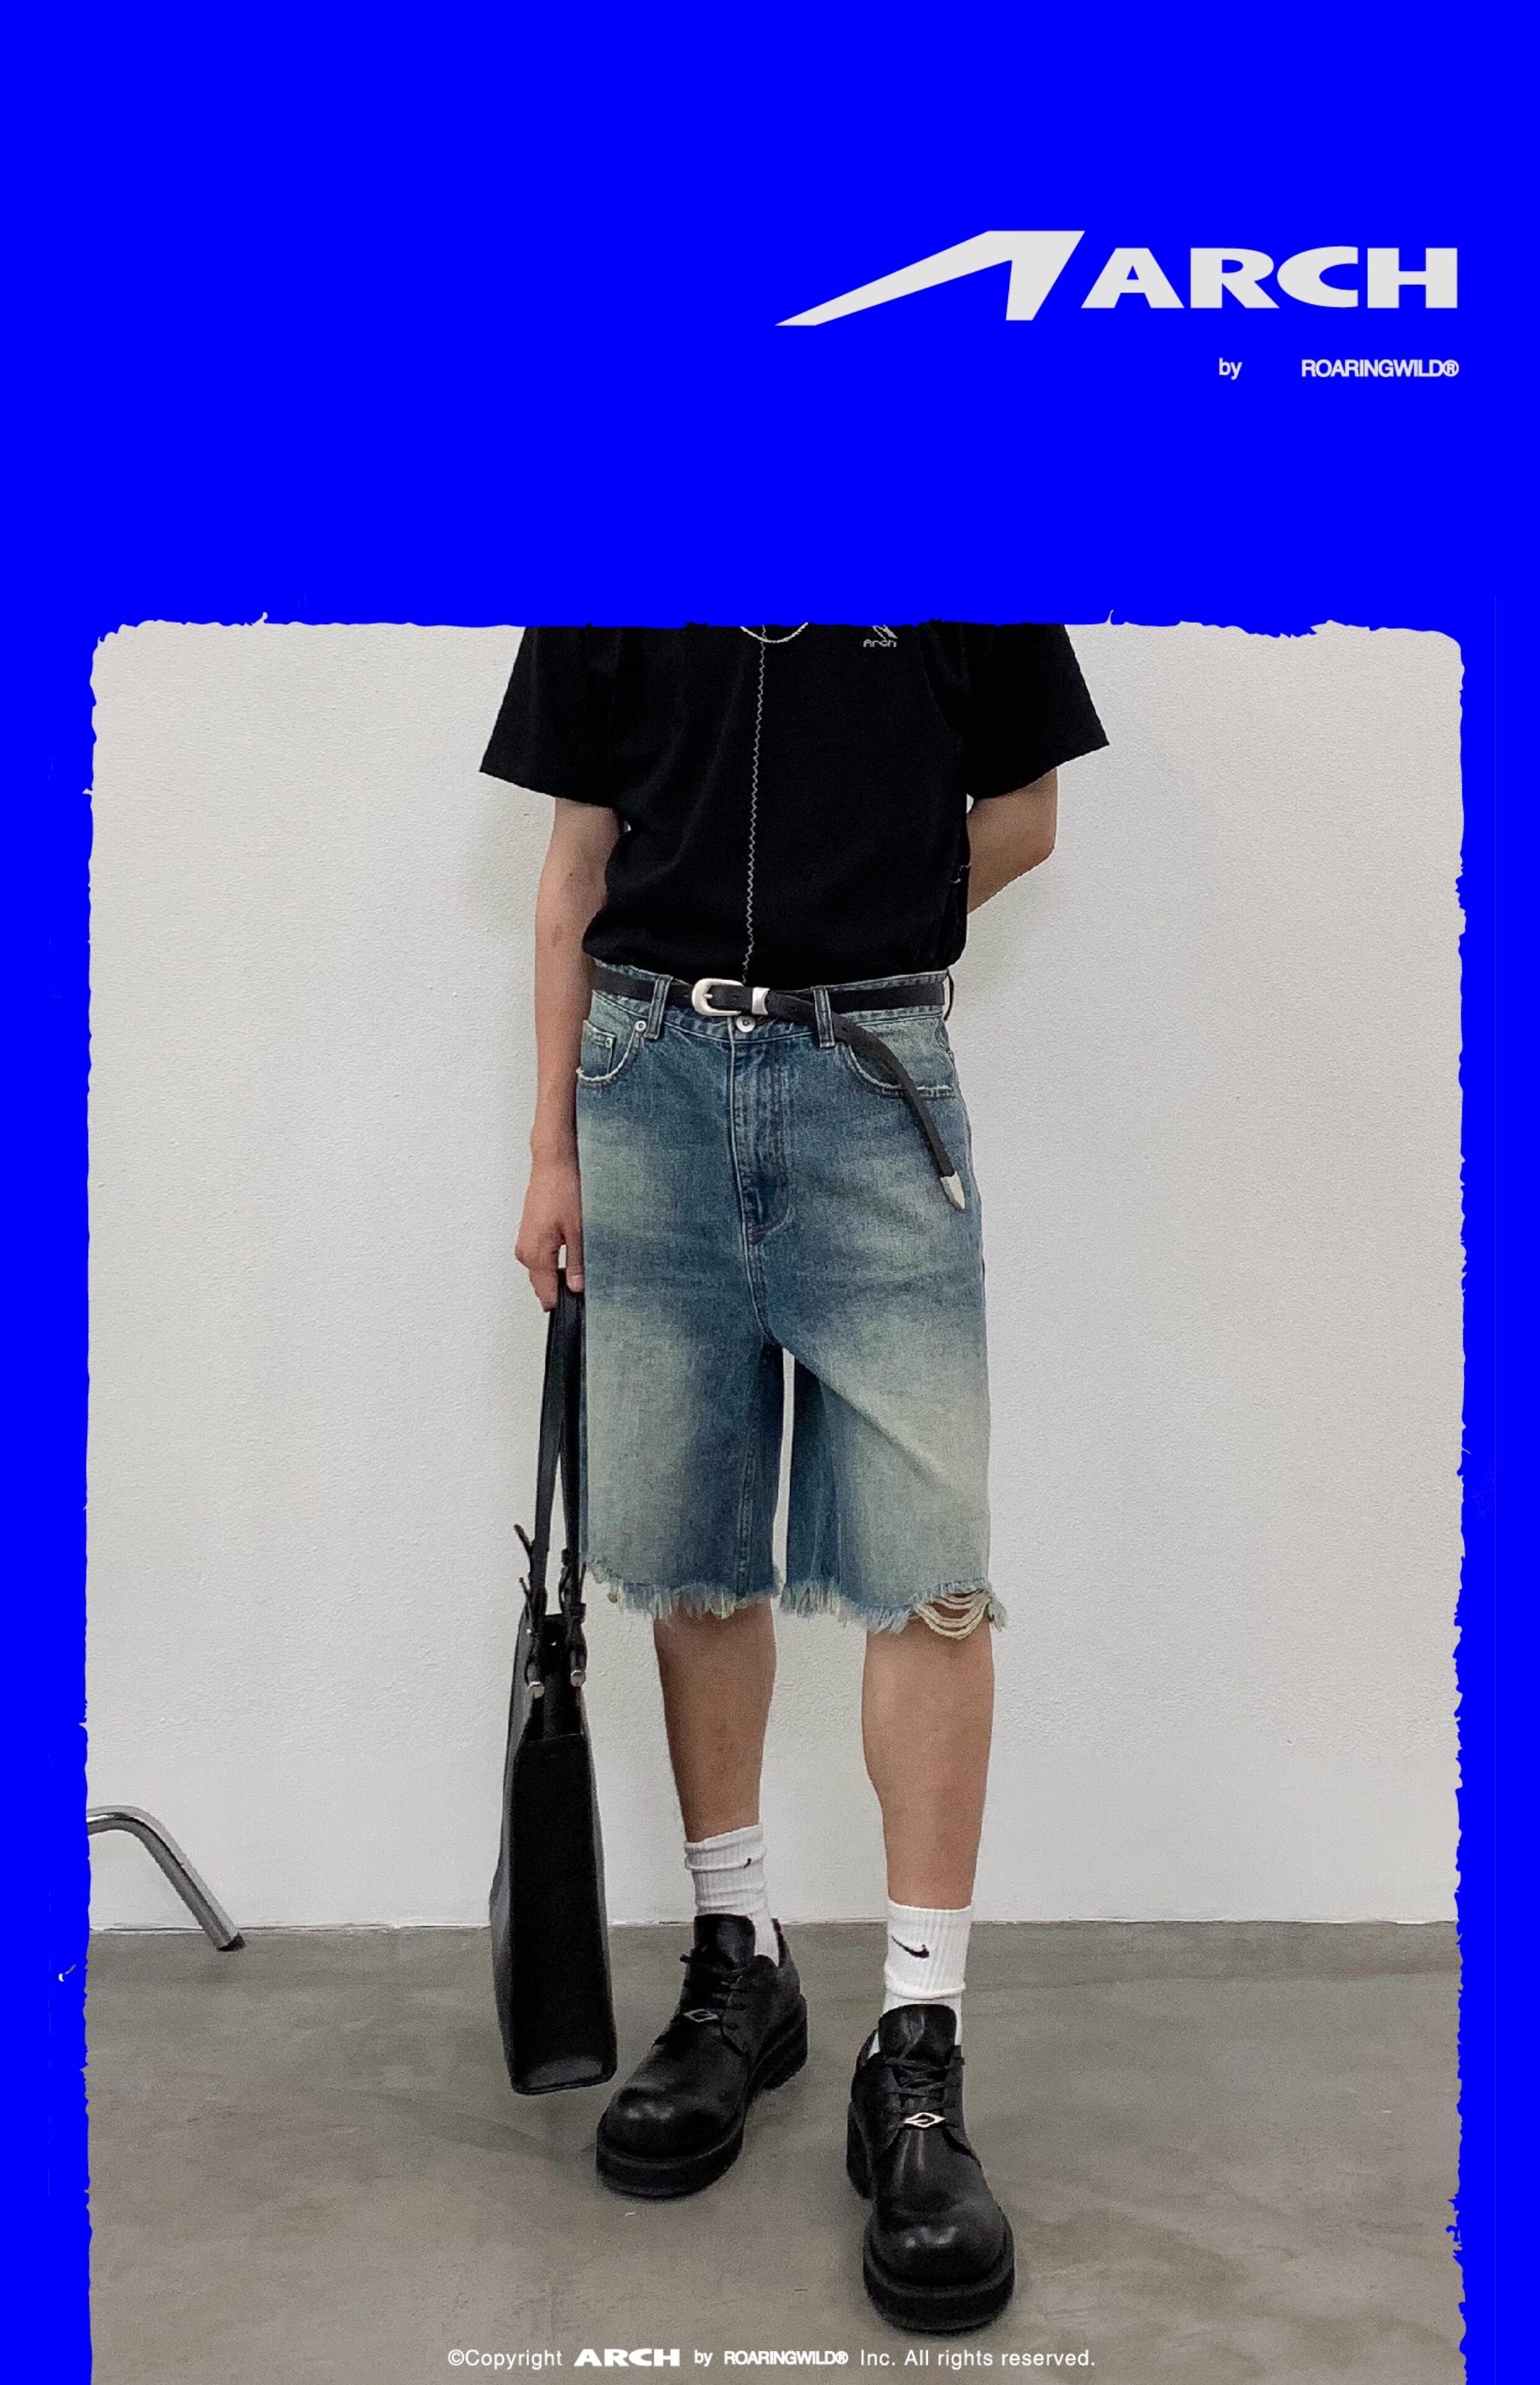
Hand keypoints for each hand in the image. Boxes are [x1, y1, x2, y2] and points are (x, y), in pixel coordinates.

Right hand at [516, 1153, 584, 1309]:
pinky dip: (554, 1262)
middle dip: (562, 1290)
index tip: (580, 1304)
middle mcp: (525, 1252)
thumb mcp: (580, 1231)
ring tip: (579, 1267)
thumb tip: (578, 1287)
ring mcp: (525, 1243)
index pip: (547, 1294)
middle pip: (543, 1285)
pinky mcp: (529, 1235)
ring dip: (558, 1275)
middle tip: (584, 1285)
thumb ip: (578, 1263)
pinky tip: (569, 1253)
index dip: (564, 1302)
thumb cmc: (563, 1189)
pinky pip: (540, 1259)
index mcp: (536, 1254)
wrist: (553, 1164)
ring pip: (542, 1272)